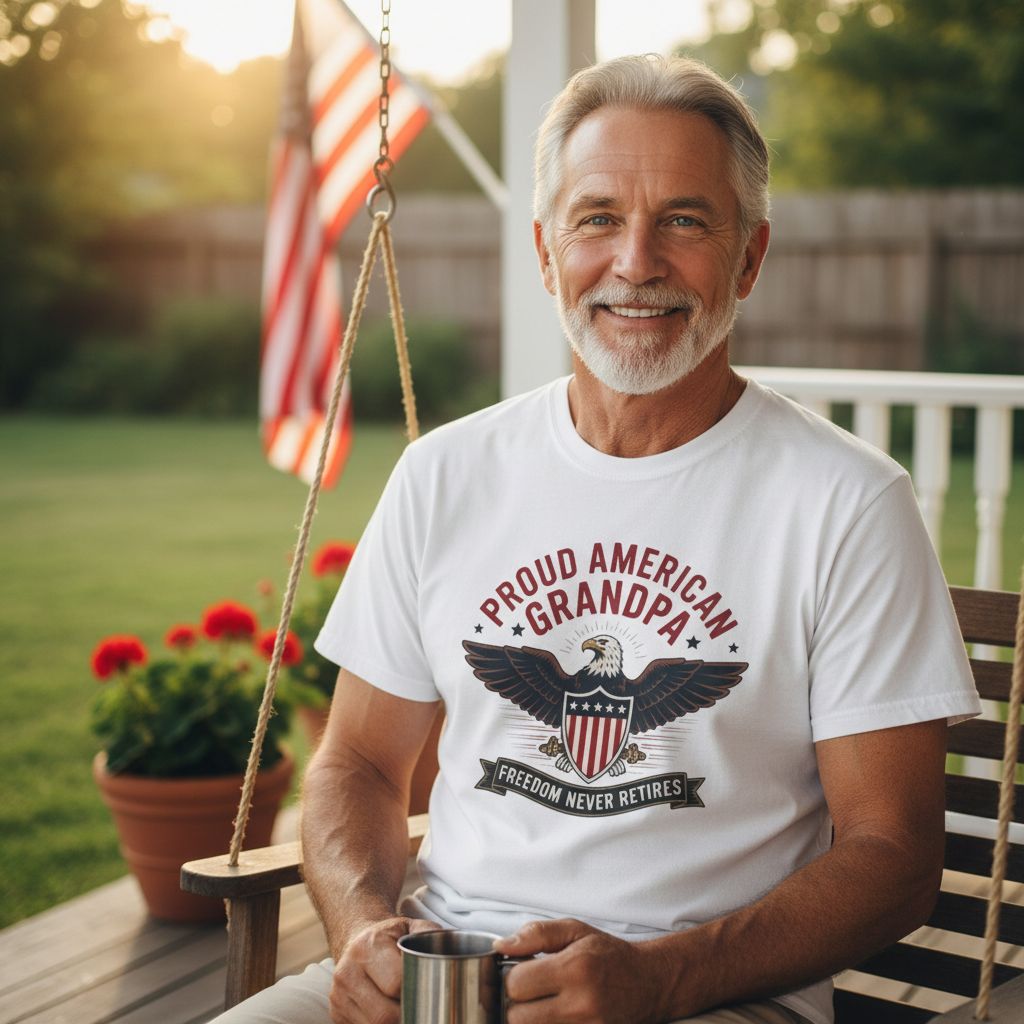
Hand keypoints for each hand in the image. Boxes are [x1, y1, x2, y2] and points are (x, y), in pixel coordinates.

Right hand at [330, 917, 441, 1023]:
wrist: (357, 940)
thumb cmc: (390, 937)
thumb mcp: (411, 927)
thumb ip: (430, 936)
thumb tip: (448, 957)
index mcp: (368, 946)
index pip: (396, 983)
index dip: (416, 992)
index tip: (430, 993)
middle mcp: (348, 971)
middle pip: (383, 1015)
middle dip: (408, 1016)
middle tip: (424, 1010)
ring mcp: (338, 994)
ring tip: (410, 1012)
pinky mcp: (336, 1011)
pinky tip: (392, 1015)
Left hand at [494, 920, 672, 1023]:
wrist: (648, 983)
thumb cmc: (609, 955)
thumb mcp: (575, 930)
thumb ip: (536, 934)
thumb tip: (501, 946)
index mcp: (574, 968)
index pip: (516, 984)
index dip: (513, 976)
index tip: (524, 971)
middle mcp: (580, 1003)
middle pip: (518, 1017)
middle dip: (518, 1003)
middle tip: (533, 991)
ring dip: (531, 1018)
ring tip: (545, 1003)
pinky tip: (555, 1014)